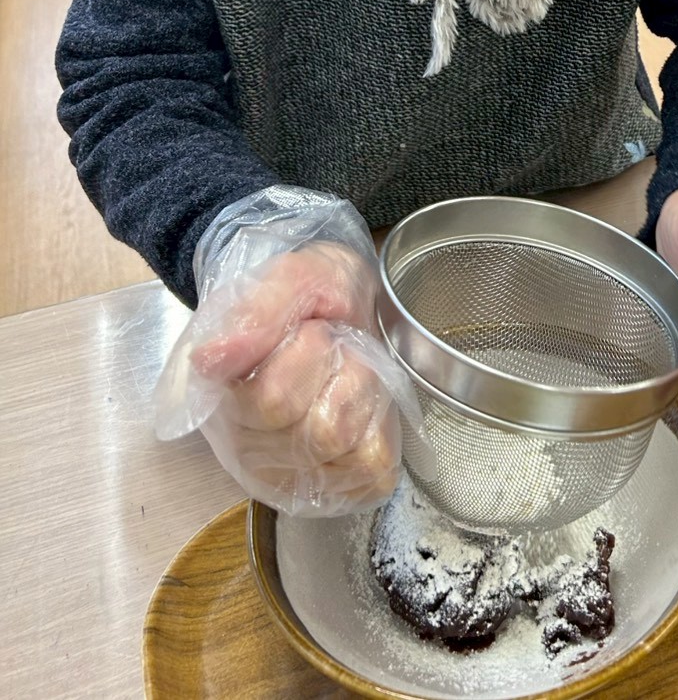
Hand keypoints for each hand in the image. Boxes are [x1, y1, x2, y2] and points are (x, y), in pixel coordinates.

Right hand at [191, 242, 401, 510]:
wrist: (337, 306)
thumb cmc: (312, 298)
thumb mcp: (294, 276)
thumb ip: (257, 312)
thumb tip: (209, 360)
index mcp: (220, 391)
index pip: (275, 398)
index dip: (310, 350)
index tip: (308, 326)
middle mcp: (241, 444)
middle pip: (320, 428)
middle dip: (343, 371)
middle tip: (332, 347)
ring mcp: (282, 474)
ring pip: (344, 445)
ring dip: (362, 395)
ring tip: (344, 372)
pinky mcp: (326, 490)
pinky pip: (371, 471)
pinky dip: (378, 432)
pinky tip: (360, 409)